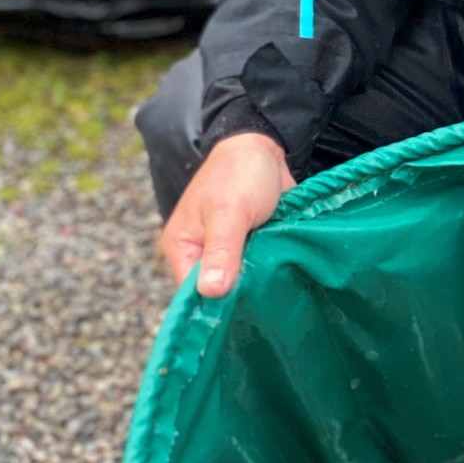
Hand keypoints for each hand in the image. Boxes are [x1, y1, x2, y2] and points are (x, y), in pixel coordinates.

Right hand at [158, 132, 295, 296]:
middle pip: (215, 291)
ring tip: (275, 299)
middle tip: (263, 308)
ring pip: (238, 282)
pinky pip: (254, 270)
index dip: (213, 305)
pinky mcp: (248, 247)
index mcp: (182, 245)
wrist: (265, 147)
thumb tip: (210, 293)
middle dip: (237, 296)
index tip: (238, 316)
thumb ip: (221, 251)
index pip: (191, 292)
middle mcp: (200, 252)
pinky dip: (266, 274)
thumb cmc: (239, 175)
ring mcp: (226, 251)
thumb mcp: (228, 213)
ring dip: (255, 286)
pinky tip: (281, 285)